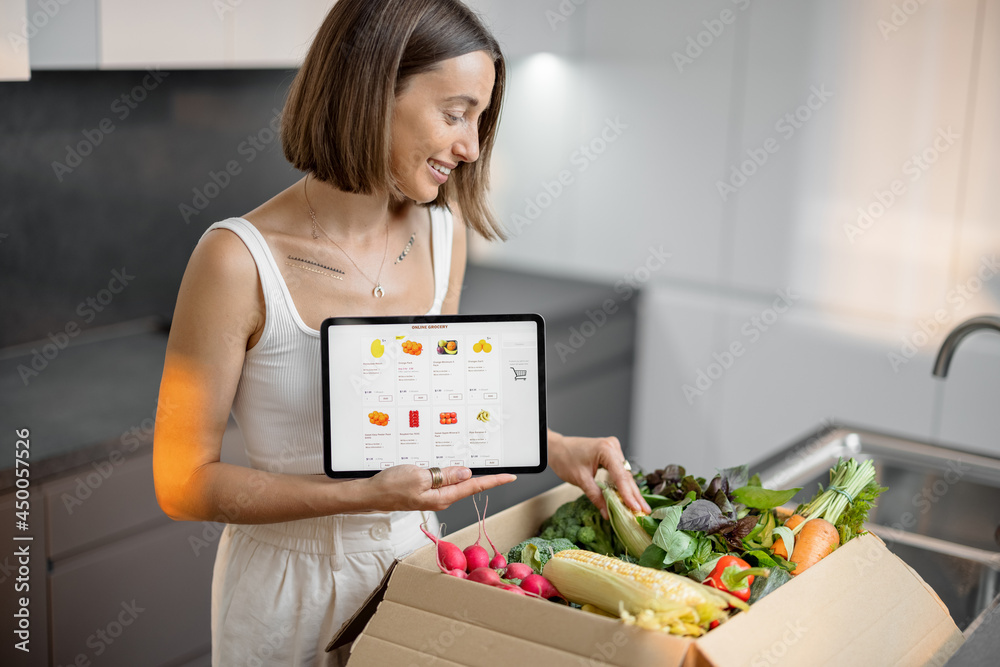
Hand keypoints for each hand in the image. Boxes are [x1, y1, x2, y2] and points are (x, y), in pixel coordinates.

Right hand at [364, 465, 515, 511]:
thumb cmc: (390, 486)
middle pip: (469, 485)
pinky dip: (452, 474)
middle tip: (503, 470)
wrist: (369, 494)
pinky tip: (455, 469)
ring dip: (469, 475)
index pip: (474, 487)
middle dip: (487, 478)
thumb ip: (444, 476)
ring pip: (456, 483)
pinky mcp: (424, 491)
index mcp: (442, 497)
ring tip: (484, 467)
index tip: (510, 477)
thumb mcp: (419, 476)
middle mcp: (440, 498)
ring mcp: (432, 496)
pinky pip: (444, 482)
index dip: (494, 481)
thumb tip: (466, 473)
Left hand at [547, 430, 650, 519]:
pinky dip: (623, 485)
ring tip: (641, 508)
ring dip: (630, 491)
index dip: (628, 494)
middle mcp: (613, 447)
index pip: (620, 476)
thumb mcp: (580, 480)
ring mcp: (613, 449)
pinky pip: (619, 472)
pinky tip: (630, 498)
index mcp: (606, 449)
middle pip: (626, 475)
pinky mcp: (611, 454)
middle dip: (634, 495)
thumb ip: (595, 496)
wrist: (557, 448)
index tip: (635, 509)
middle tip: (645, 511)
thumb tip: (607, 513)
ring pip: (624, 475)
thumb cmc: (565, 459)